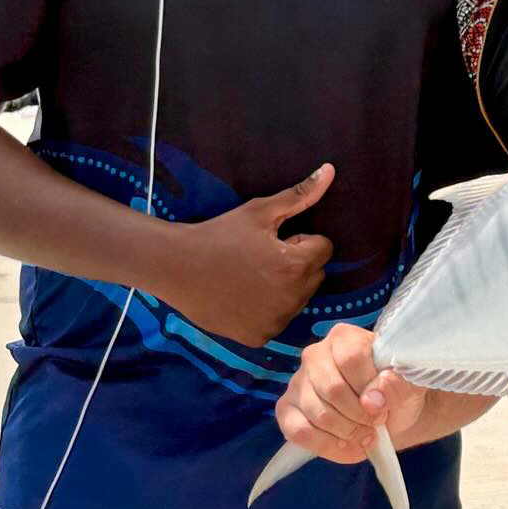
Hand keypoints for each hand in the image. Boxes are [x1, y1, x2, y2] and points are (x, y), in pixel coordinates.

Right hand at [162, 166, 335, 345]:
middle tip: (263, 257)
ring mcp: (275, 322)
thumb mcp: (261, 211)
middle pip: (315, 275)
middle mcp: (292, 299)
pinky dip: (268, 310)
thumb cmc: (221, 234)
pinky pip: (278, 320)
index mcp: (296, 267)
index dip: (300, 240)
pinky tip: (244, 297)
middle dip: (297, 264)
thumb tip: (330, 170)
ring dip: (286, 288)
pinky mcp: (259, 338)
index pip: (324, 248)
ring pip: (299, 299)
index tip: (273, 240)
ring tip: (252, 276)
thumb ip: (300, 195)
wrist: (177, 267)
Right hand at [275, 324, 428, 463]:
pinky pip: (297, 431)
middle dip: (358, 415)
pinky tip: (345, 445)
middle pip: (331, 388)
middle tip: (375, 424)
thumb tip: (373, 398)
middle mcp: (315, 354)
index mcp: (344, 338)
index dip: (368, 387)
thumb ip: (396, 385)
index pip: (350, 357)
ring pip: (316, 412)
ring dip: (345, 432)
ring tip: (364, 435)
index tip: (383, 406)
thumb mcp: (407, 386)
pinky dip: (325, 445)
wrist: (389, 416)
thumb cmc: (395, 393)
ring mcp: (298, 382)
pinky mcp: (287, 410)